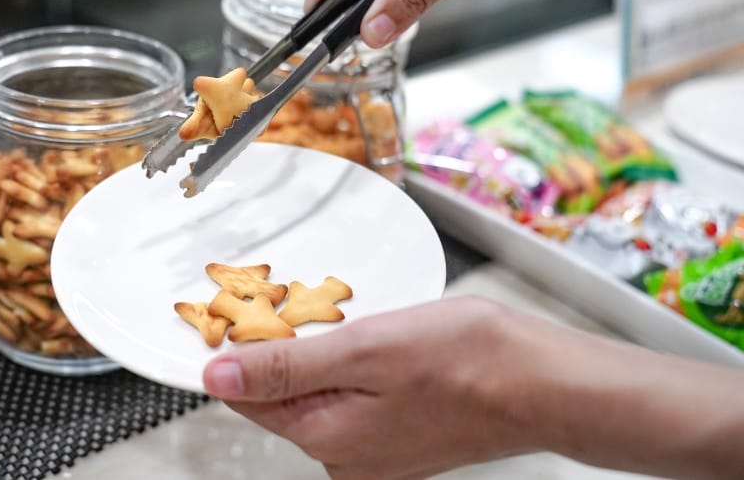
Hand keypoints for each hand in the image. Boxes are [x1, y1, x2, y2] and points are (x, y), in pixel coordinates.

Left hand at [202, 297, 542, 479]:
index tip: (243, 309)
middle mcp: (345, 456)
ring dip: (321, 352)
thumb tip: (217, 376)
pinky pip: (352, 396)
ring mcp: (373, 450)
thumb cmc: (470, 361)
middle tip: (308, 304)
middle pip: (281, 393)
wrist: (544, 382)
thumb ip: (284, 366)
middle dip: (284, 345)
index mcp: (327, 438)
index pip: (245, 394)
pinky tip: (379, 341)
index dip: (238, 347)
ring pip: (317, 390)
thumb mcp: (364, 350)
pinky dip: (353, 365)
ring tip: (354, 320)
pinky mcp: (397, 436)